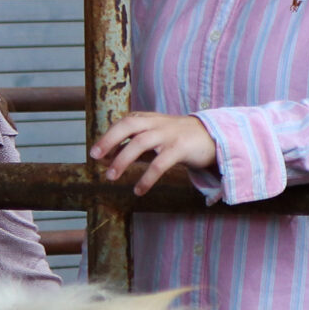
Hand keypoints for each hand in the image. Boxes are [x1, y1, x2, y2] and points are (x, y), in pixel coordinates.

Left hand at [89, 111, 218, 195]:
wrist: (213, 137)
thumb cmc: (178, 139)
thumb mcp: (155, 136)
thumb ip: (134, 144)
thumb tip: (107, 158)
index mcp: (149, 119)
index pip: (124, 123)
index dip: (108, 136)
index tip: (95, 153)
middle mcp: (157, 123)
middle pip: (128, 126)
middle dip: (109, 139)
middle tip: (95, 156)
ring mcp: (169, 134)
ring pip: (140, 143)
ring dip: (123, 160)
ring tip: (111, 176)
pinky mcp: (180, 148)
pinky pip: (160, 163)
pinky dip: (147, 178)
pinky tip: (138, 190)